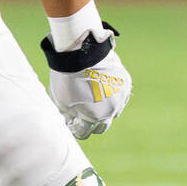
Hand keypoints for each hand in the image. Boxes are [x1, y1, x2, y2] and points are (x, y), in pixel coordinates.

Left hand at [43, 24, 131, 140]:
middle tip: (82, 115)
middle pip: (102, 126)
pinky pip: (120, 96)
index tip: (71, 124)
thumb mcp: (61, 101)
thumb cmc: (68, 77)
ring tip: (92, 99)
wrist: (81, 52)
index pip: (84, 133)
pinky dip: (112, 95)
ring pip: (113, 111)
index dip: (75, 129)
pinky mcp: (125, 83)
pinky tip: (103, 88)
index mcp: (94, 118)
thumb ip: (67, 116)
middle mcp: (111, 111)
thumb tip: (69, 122)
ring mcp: (121, 97)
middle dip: (91, 124)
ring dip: (103, 109)